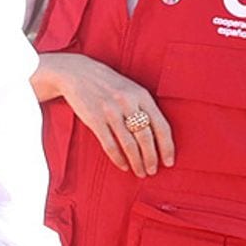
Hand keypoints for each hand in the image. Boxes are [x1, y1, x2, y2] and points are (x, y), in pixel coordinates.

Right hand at [37, 52, 174, 175]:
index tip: (169, 162)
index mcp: (142, 95)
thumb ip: (144, 107)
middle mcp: (128, 103)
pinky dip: (118, 158)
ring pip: (129, 144)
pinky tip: (123, 165)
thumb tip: (157, 135)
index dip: (167, 147)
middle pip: (146, 138)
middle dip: (151, 158)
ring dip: (137, 162)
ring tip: (140, 172)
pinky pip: (109, 144)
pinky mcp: (94, 119)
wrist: (76, 73)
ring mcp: (110, 111)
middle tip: (152, 171)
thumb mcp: (130, 89)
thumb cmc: (107, 83)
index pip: (161, 126)